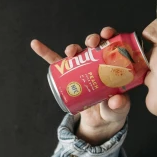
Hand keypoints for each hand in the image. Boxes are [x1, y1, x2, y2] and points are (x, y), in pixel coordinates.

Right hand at [31, 26, 130, 145]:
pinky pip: (55, 63)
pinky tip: (36, 44)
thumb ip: (120, 106)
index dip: (110, 35)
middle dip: (92, 39)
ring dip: (72, 47)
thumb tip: (117, 100)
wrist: (99, 122)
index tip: (107, 34)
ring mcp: (81, 69)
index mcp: (113, 66)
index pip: (113, 45)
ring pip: (76, 53)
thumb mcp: (118, 110)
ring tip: (71, 52)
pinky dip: (45, 53)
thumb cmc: (113, 111)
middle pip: (94, 45)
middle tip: (91, 43)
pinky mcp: (68, 78)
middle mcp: (97, 63)